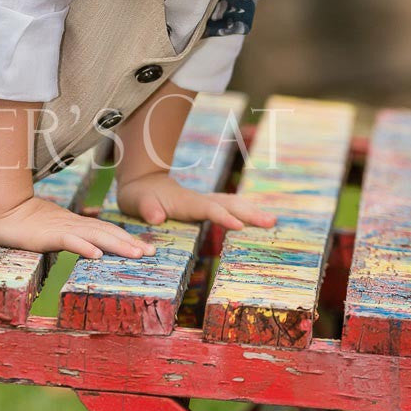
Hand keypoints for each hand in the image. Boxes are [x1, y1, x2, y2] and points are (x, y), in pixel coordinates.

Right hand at [0, 194, 156, 260]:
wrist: (3, 210)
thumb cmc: (26, 221)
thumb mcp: (53, 228)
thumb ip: (70, 235)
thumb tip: (87, 245)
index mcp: (76, 224)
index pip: (107, 231)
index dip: (127, 238)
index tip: (146, 249)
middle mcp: (74, 224)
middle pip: (107, 233)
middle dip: (130, 243)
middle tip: (151, 253)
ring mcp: (62, 229)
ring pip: (95, 236)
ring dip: (116, 245)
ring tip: (136, 254)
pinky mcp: (48, 235)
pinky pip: (69, 241)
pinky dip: (84, 247)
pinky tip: (97, 255)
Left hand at [115, 172, 276, 230]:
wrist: (144, 183)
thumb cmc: (139, 196)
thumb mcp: (137, 201)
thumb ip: (147, 208)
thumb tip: (157, 217)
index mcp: (187, 201)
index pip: (209, 209)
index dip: (223, 217)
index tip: (239, 226)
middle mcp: (201, 200)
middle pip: (229, 204)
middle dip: (250, 212)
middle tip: (271, 222)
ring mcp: (206, 201)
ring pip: (234, 204)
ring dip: (252, 211)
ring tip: (272, 221)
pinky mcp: (207, 206)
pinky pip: (231, 208)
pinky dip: (246, 212)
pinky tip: (259, 219)